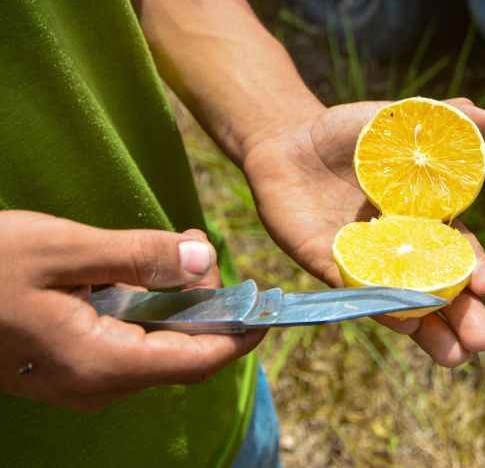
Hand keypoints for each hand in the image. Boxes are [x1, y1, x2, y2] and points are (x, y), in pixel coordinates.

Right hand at [0, 211, 264, 410]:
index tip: (269, 305)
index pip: (199, 360)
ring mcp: (82, 384)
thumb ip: (139, 257)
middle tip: (206, 254)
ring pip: (158, 351)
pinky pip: (131, 347)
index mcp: (100, 363)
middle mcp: (97, 386)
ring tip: (179, 256)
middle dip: (209, 309)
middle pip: (182, 356)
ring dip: (178, 307)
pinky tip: (141, 277)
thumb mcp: (64, 248)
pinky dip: (150, 313)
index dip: (242, 334)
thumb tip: (205, 261)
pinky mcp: (71, 370)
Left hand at [243, 98, 484, 366]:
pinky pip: (356, 291)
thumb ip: (446, 121)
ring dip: (429, 332)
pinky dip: (377, 307)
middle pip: (439, 289)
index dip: (475, 269)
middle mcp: (401, 247)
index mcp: (425, 218)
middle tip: (484, 340)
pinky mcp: (329, 265)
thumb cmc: (351, 133)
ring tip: (454, 357)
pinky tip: (399, 326)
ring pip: (403, 303)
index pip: (458, 252)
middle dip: (464, 317)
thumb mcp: (402, 121)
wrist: (290, 140)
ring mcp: (366, 261)